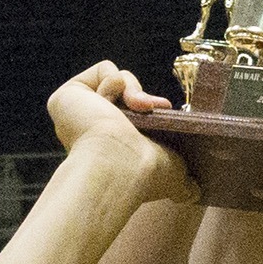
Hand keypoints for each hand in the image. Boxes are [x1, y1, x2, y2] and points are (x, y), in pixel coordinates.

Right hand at [47, 63, 192, 208]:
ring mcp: (77, 113)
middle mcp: (90, 130)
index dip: (148, 109)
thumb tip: (195, 193)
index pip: (132, 115)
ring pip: (116, 79)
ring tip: (134, 109)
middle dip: (141, 99)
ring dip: (130, 91)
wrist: (120, 163)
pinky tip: (110, 104)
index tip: (164, 111)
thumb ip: (184, 182)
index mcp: (110, 146)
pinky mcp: (67, 96)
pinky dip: (114, 81)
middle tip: (150, 110)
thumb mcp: (174, 174)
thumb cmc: (144, 173)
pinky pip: (104, 70)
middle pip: (125, 94)